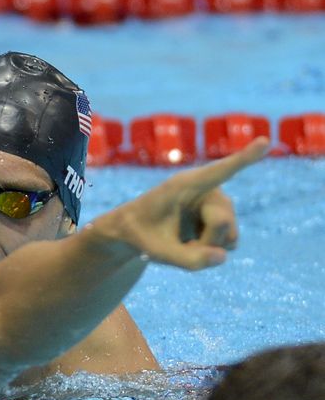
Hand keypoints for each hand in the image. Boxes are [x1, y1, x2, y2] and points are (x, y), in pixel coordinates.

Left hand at [97, 137, 268, 269]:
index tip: (264, 141)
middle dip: (203, 242)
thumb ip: (188, 259)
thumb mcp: (157, 252)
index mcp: (184, 185)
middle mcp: (207, 189)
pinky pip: (230, 242)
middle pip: (222, 222)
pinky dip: (212, 250)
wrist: (136, 234)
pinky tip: (192, 242)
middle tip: (178, 245)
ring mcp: (218, 203)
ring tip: (182, 242)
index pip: (219, 170)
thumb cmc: (140, 235)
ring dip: (207, 247)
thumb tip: (223, 256)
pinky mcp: (223, 217)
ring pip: (229, 236)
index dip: (244, 157)